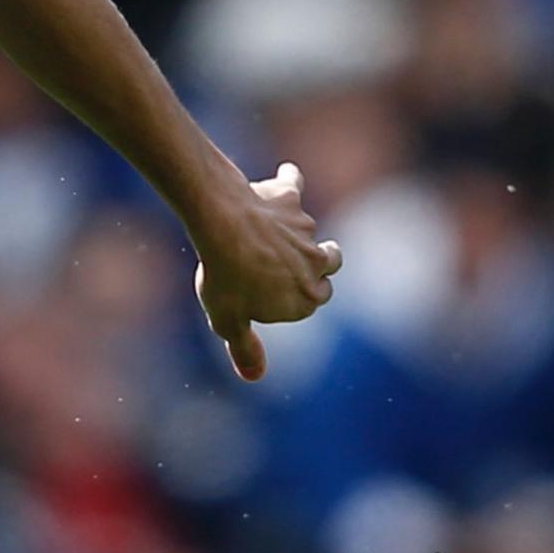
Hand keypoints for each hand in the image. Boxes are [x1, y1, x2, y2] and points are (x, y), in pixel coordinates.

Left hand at [188, 161, 341, 380]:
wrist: (223, 224)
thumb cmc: (225, 276)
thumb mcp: (229, 320)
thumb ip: (244, 348)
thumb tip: (254, 377)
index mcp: (306, 296)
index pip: (313, 300)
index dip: (301, 299)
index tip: (290, 297)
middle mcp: (314, 262)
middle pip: (330, 264)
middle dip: (324, 265)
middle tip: (318, 263)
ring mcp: (304, 229)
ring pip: (311, 229)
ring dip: (303, 230)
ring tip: (292, 229)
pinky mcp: (289, 199)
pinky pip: (292, 185)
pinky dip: (288, 180)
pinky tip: (285, 174)